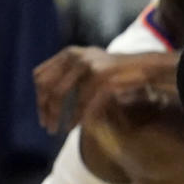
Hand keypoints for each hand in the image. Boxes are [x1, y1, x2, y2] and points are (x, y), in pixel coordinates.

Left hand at [34, 47, 176, 133]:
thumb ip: (69, 73)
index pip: (40, 75)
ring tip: (56, 130)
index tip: (42, 114)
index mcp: (70, 53)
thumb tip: (43, 92)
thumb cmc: (116, 72)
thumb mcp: (90, 66)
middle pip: (47, 86)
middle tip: (46, 126)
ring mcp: (89, 67)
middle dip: (44, 109)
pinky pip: (81, 104)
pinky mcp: (101, 80)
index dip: (38, 97)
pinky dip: (75, 118)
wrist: (145, 68)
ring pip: (60, 95)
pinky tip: (72, 128)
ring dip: (57, 116)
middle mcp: (76, 57)